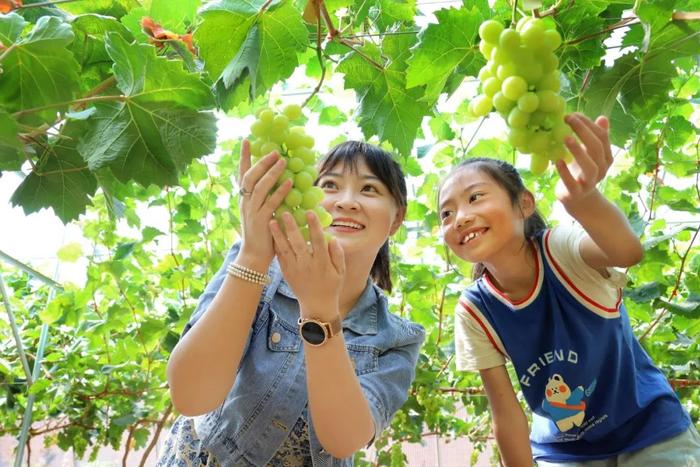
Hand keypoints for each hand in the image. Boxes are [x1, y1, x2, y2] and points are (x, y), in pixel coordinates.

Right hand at [237, 140, 292, 266]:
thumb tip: (278, 181)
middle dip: (261, 162)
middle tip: (274, 150)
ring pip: (259, 187)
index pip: (242, 174)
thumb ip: (265, 198)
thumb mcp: (260, 212)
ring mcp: (252, 212)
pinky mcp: (261, 221)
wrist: (254, 256)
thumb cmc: (261, 234)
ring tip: (282, 161)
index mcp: (244, 199)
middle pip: (250, 177)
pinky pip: (271, 203)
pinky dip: (280, 192)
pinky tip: (289, 183)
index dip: (243, 157)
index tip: (246, 140)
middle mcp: (245, 203)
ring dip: (271, 173)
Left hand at [269, 211, 344, 316]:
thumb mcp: (340, 272)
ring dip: (278, 235)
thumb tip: (332, 238)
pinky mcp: (286, 273)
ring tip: (271, 221)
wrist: (317, 306)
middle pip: (298, 243)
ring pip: (285, 249)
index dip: (314, 226)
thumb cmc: (331, 287)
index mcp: (322, 263)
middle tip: (285, 213)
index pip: (318, 241)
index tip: (310, 212)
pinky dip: (275, 246)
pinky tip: (271, 234)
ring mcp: (295, 269)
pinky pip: (280, 257)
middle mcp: (307, 265)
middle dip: (291, 227)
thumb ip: (338, 254)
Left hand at [555, 113, 612, 207]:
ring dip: (578, 150)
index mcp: (606, 157)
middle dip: (583, 131)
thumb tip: (603, 117)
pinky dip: (564, 172)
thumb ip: (595, 137)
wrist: (578, 199)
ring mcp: (590, 182)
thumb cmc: (581, 171)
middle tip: (568, 119)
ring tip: (565, 137)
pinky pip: (572, 183)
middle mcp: (601, 169)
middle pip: (596, 148)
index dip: (589, 124)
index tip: (574, 114)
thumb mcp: (589, 154)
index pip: (601, 137)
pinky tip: (557, 161)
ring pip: (590, 166)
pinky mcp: (576, 193)